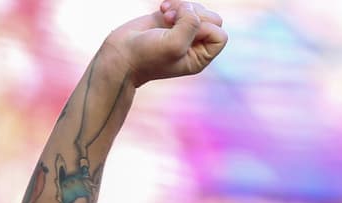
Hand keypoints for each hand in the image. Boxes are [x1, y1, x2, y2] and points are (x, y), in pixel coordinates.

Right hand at [104, 1, 227, 87]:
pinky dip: (174, 2)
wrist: (121, 54)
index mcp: (200, 57)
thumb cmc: (147, 56)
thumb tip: (191, 8)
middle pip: (213, 19)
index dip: (205, 29)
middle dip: (194, 15)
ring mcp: (184, 30)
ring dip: (182, 7)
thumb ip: (191, 25)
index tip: (183, 35)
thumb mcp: (174, 45)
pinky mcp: (171, 19)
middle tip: (172, 21)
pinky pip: (184, 3)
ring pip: (198, 9)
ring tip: (165, 16)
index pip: (220, 35)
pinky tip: (161, 9)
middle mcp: (195, 44)